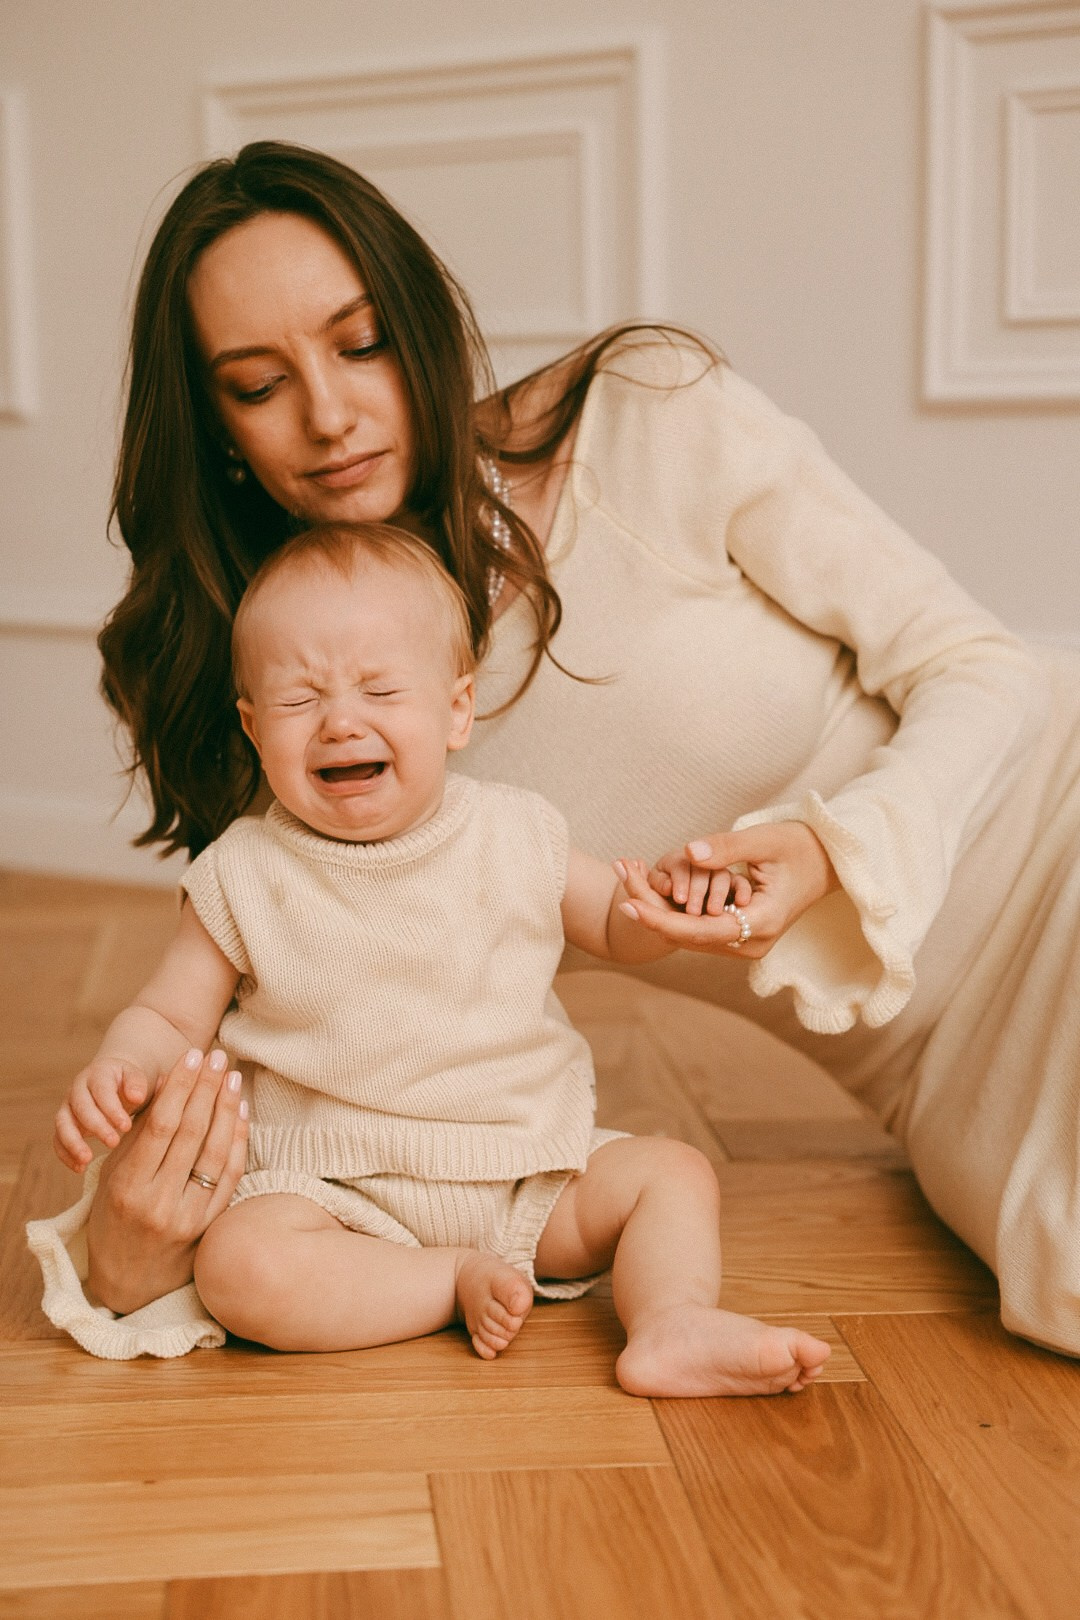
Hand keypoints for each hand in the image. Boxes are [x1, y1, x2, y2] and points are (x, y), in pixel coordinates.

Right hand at [54, 1059, 151, 1171]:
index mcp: (97, 1074)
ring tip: (87, 1159)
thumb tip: (137, 1096)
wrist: (113, 1080)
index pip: (102, 1091)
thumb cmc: (128, 1081)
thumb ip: (137, 1084)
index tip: (126, 1126)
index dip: (112, 1109)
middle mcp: (77, 1089)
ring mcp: (68, 1106)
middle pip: (81, 1107)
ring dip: (73, 1143)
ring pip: (63, 1124)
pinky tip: (79, 1168)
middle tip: (114, 1142)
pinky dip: (65, 1154)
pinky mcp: (64, 1124)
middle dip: (96, 1126)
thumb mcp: (136, 1076)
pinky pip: (58, 1139)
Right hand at [85, 1047, 248, 1314]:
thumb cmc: (113, 1218)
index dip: (180, 1087)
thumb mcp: (113, 1176)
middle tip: (216, 1055)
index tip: (190, 1055)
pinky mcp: (209, 1226)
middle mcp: (158, 1203)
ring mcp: (187, 1217)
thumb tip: (168, 1083)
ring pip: (215, 1152)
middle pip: (191, 1133)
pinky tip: (241, 1112)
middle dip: (206, 1088)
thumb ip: (139, 1135)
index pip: (160, 1126)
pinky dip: (237, 1141)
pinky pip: (229, 1176)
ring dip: (226, 1109)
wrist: (128, 1282)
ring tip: (231, 1076)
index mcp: (128, 1187)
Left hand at [623, 822, 836, 957]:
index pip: (698, 930)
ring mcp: (747, 944)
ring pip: (691, 934)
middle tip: (619, 871)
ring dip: (659, 908)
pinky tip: (650, 885)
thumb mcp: (765, 840)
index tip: (627, 905)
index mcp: (760, 924)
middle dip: (651, 908)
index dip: (660, 919)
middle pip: (688, 936)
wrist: (829, 863)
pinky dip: (674, 908)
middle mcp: (751, 943)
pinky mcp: (741, 936)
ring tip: (626, 871)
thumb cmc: (801, 846)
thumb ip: (727, 848)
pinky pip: (700, 928)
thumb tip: (689, 852)